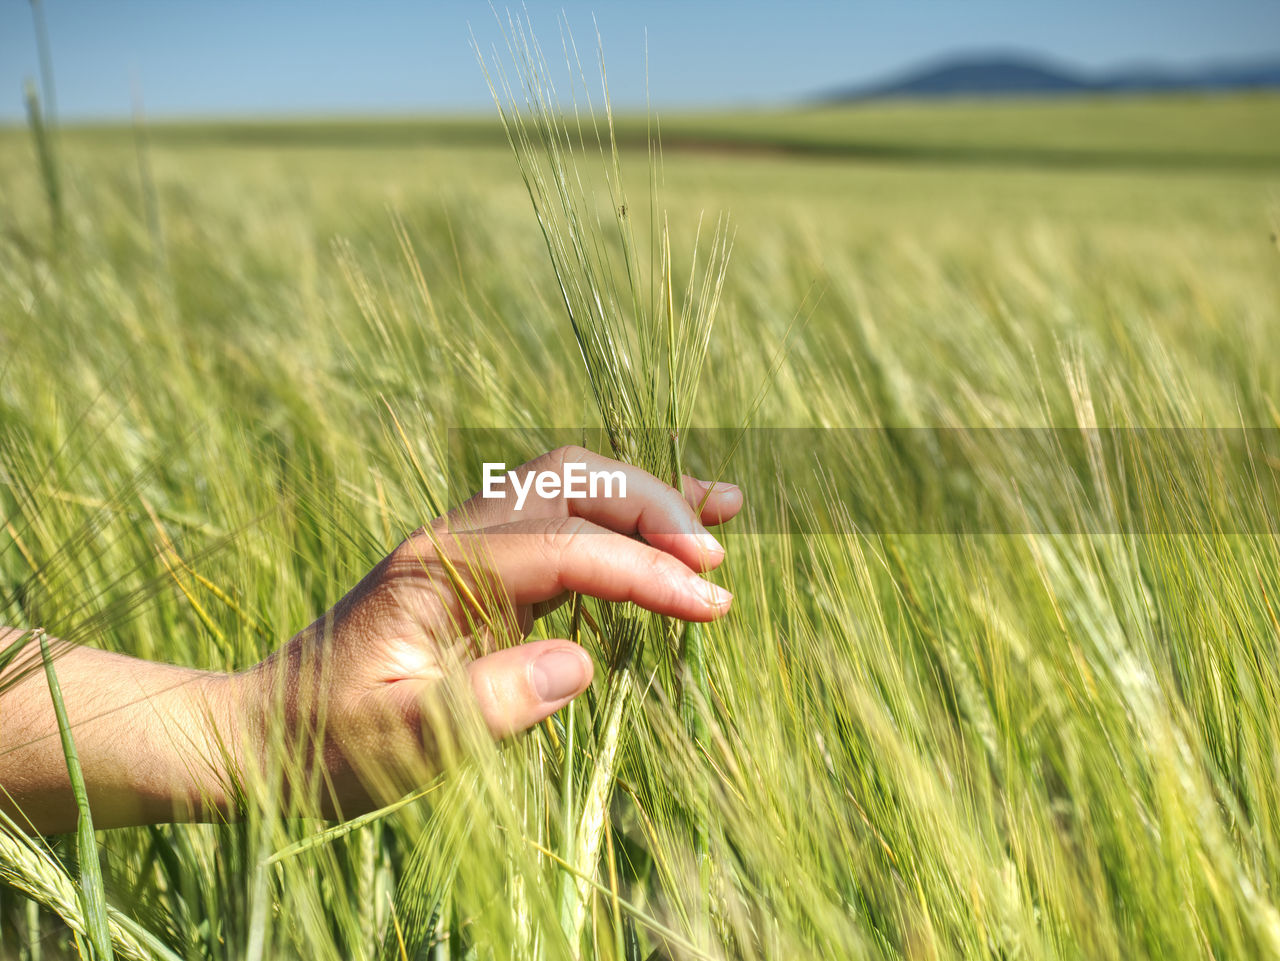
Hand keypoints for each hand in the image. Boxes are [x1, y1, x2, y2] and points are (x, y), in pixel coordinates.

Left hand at [231, 446, 741, 816]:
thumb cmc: (327, 743)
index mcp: (438, 569)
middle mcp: (456, 536)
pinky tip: (670, 525)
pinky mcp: (482, 562)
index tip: (710, 604)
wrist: (265, 729)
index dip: (643, 572)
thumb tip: (581, 665)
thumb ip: (488, 704)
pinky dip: (620, 513)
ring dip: (646, 492)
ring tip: (725, 508)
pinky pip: (561, 513)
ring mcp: (468, 540)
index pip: (566, 547)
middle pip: (571, 482)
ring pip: (569, 480)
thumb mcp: (400, 741)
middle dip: (654, 510)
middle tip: (716, 567)